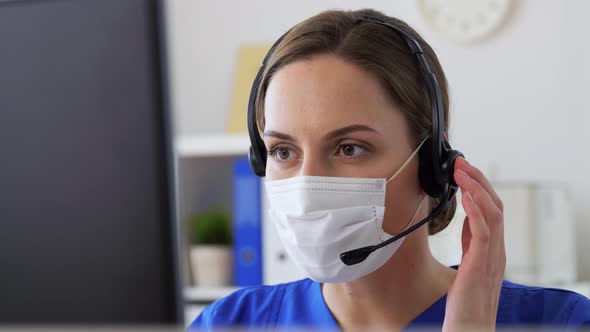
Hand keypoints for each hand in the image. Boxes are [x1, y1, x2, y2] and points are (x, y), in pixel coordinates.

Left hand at [442, 157, 505, 331]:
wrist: (469, 327)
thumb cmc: (465, 302)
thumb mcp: (469, 263)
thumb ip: (471, 243)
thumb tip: (467, 221)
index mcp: (491, 248)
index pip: (491, 209)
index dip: (479, 187)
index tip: (463, 171)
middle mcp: (495, 249)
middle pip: (494, 205)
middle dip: (478, 180)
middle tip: (461, 163)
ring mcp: (491, 257)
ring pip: (492, 213)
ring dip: (476, 188)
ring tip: (461, 172)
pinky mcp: (481, 265)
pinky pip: (483, 232)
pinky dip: (475, 210)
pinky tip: (465, 196)